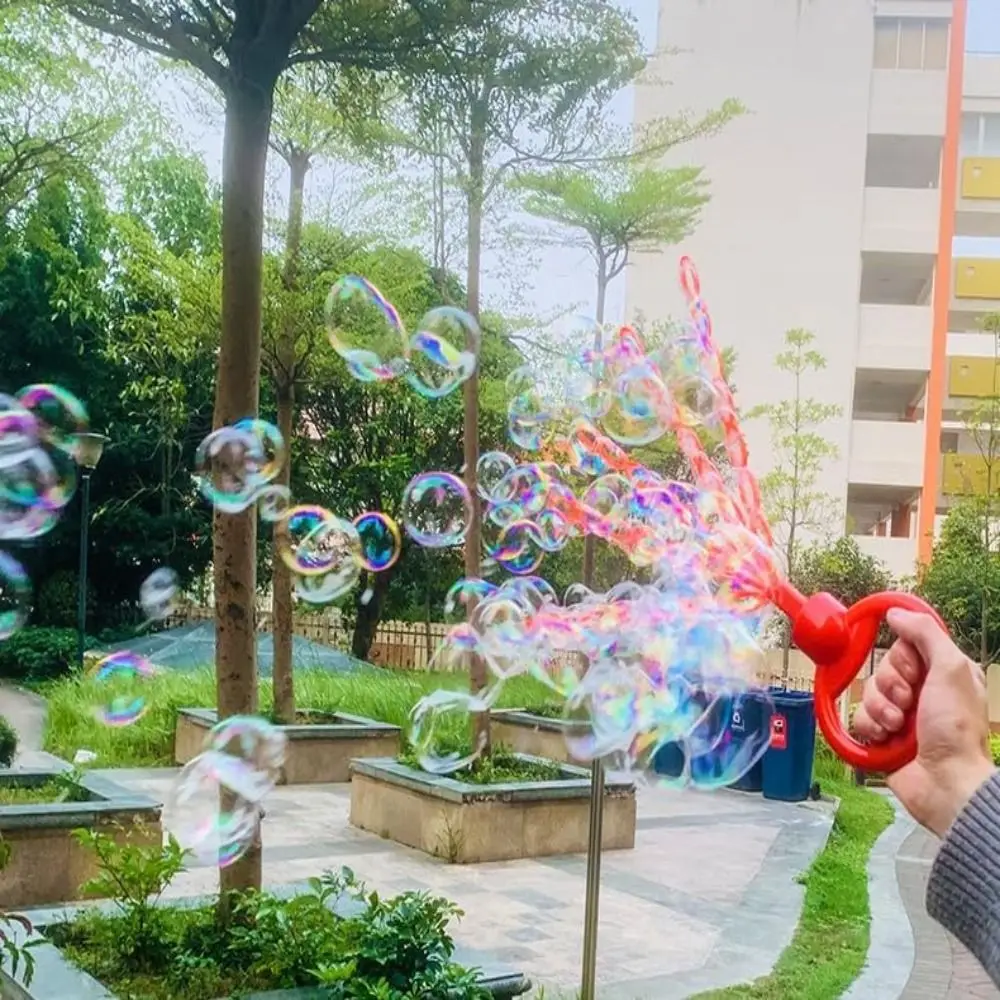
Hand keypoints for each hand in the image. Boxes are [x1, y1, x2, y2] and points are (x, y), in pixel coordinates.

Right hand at [853, 609, 994, 837]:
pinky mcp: (882, 736)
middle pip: (882, 668)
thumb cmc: (956, 731)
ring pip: (867, 692)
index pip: (903, 646)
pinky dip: (870, 728)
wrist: (945, 783)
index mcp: (941, 673)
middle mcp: (921, 691)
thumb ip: (925, 634)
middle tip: (909, 703)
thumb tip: (896, 612)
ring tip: (899, 727)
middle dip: (891, 686)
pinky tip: (888, 739)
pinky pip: (858, 718)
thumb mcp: (950, 670)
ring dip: (880, 710)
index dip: (902, 658)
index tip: (915, 671)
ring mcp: (900, 715)